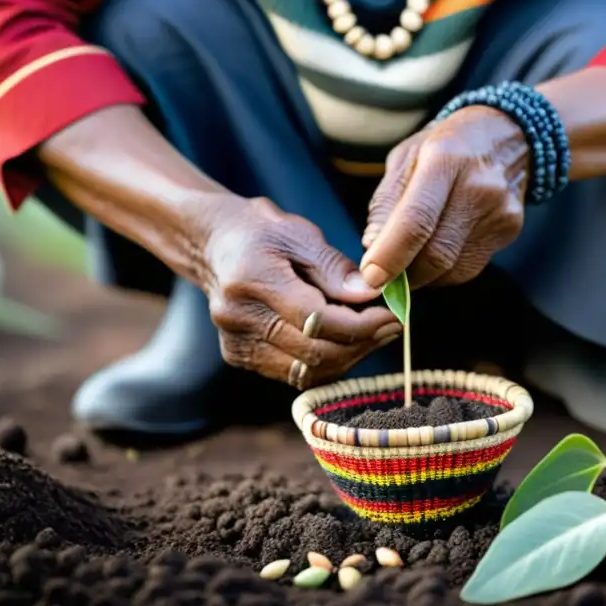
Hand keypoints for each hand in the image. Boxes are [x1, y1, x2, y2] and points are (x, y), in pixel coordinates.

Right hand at [197, 194, 401, 387]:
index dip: (362, 324)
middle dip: (362, 342)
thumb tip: (370, 295)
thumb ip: (334, 268)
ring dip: (348, 357)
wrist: (212, 245)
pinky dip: (326, 362)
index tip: (392, 315)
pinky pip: (294, 373)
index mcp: (252, 280)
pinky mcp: (239, 357)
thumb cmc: (260, 232)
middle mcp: (238, 318)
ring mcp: (235, 343)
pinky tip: (346, 342)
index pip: (316, 319)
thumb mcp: (299, 234)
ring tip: (373, 334)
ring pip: (307, 371)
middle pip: (314, 351)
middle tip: (391, 326)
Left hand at [360, 105, 529, 289]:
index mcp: (446, 159)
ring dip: (423, 276)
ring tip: (410, 258)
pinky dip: (445, 271)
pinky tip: (437, 250)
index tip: (370, 277)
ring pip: (453, 270)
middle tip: (383, 274)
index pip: (416, 221)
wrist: (507, 133)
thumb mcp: (406, 156)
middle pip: (437, 254)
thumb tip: (373, 248)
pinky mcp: (510, 231)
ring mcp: (500, 212)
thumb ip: (387, 203)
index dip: (390, 256)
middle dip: (403, 274)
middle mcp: (478, 187)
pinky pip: (469, 268)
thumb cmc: (446, 144)